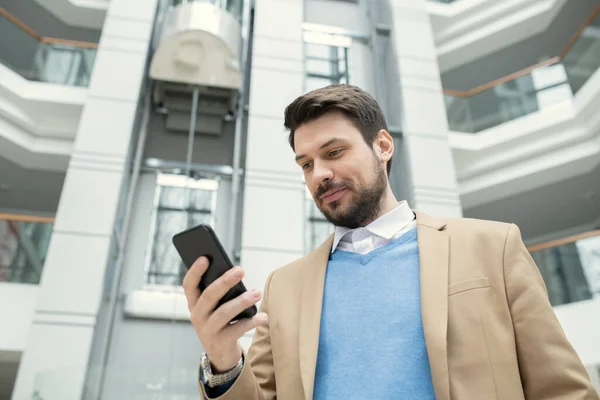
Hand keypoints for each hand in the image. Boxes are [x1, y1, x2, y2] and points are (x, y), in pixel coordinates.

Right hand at [183, 256, 267, 371]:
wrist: (221, 354)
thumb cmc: (221, 322)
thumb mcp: (215, 307)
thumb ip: (220, 292)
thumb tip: (235, 272)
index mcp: (194, 304)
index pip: (189, 285)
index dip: (195, 271)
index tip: (204, 258)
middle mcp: (197, 316)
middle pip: (209, 296)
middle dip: (224, 281)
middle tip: (240, 270)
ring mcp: (207, 330)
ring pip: (224, 313)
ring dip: (242, 301)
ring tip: (257, 293)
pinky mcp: (221, 342)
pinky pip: (237, 329)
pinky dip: (251, 322)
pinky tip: (263, 316)